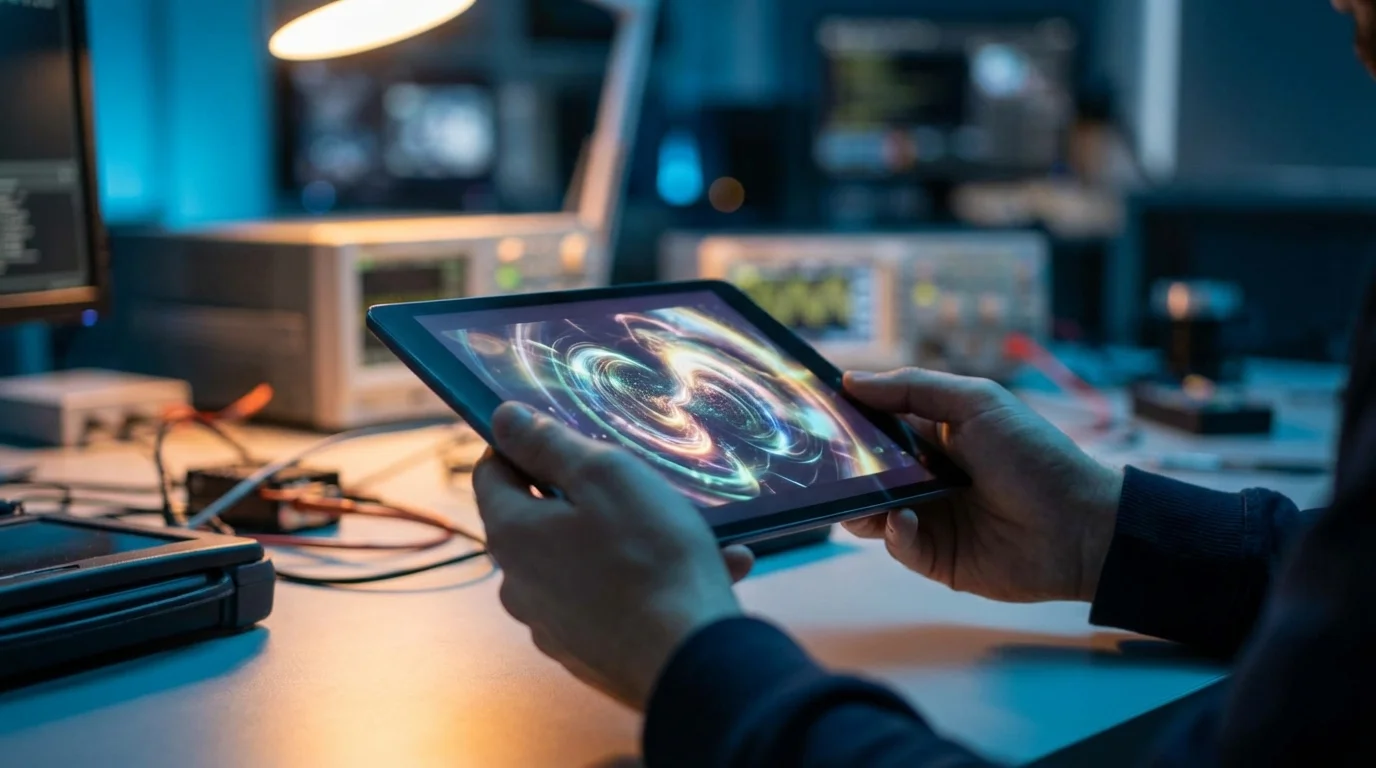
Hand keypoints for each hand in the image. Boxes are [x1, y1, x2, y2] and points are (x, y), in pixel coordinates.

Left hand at [472, 402, 751, 709]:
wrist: (690, 660)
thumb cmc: (650, 559)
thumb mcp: (606, 476)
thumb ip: (551, 444)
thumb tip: (504, 419)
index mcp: (512, 536)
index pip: (491, 474)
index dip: (523, 446)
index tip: (563, 435)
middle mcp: (519, 585)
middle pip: (540, 520)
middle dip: (587, 497)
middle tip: (638, 485)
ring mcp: (553, 626)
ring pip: (585, 562)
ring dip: (632, 541)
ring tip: (693, 534)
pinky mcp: (589, 654)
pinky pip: (613, 602)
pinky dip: (649, 582)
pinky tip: (712, 569)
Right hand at [842, 369, 1122, 602]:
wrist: (1081, 527)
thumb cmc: (1034, 456)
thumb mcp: (976, 403)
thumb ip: (912, 389)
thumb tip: (852, 380)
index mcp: (933, 435)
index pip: (877, 425)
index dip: (847, 420)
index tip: (814, 414)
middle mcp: (926, 476)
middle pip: (866, 471)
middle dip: (843, 466)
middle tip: (821, 462)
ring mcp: (929, 517)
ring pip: (871, 510)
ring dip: (860, 502)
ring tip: (861, 494)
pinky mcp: (936, 557)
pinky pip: (897, 544)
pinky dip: (894, 532)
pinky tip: (905, 518)